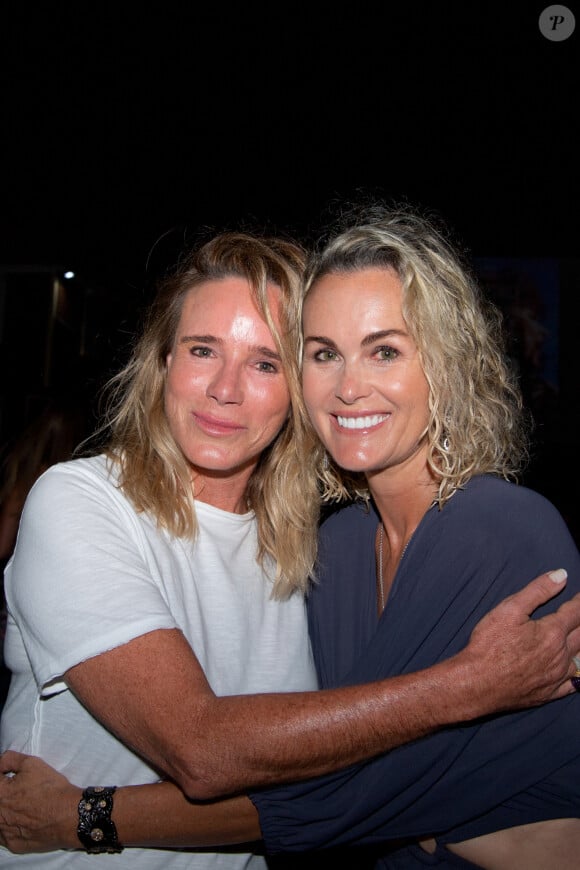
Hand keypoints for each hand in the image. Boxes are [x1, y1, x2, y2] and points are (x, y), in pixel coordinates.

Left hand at [0, 751, 80, 851]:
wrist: (69, 815)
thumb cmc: (51, 788)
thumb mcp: (32, 763)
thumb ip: (9, 759)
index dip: (4, 776)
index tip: (11, 777)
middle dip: (6, 794)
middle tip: (20, 792)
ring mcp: (3, 832)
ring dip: (5, 811)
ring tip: (22, 806)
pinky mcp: (12, 844)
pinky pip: (3, 834)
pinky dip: (10, 826)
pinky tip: (24, 820)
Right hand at [462, 569, 579, 713]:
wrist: (476, 684)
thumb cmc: (489, 646)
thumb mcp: (509, 609)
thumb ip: (538, 591)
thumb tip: (561, 575)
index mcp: (552, 632)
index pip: (576, 612)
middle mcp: (561, 655)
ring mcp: (557, 676)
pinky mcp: (550, 692)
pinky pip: (575, 683)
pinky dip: (579, 674)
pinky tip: (577, 670)